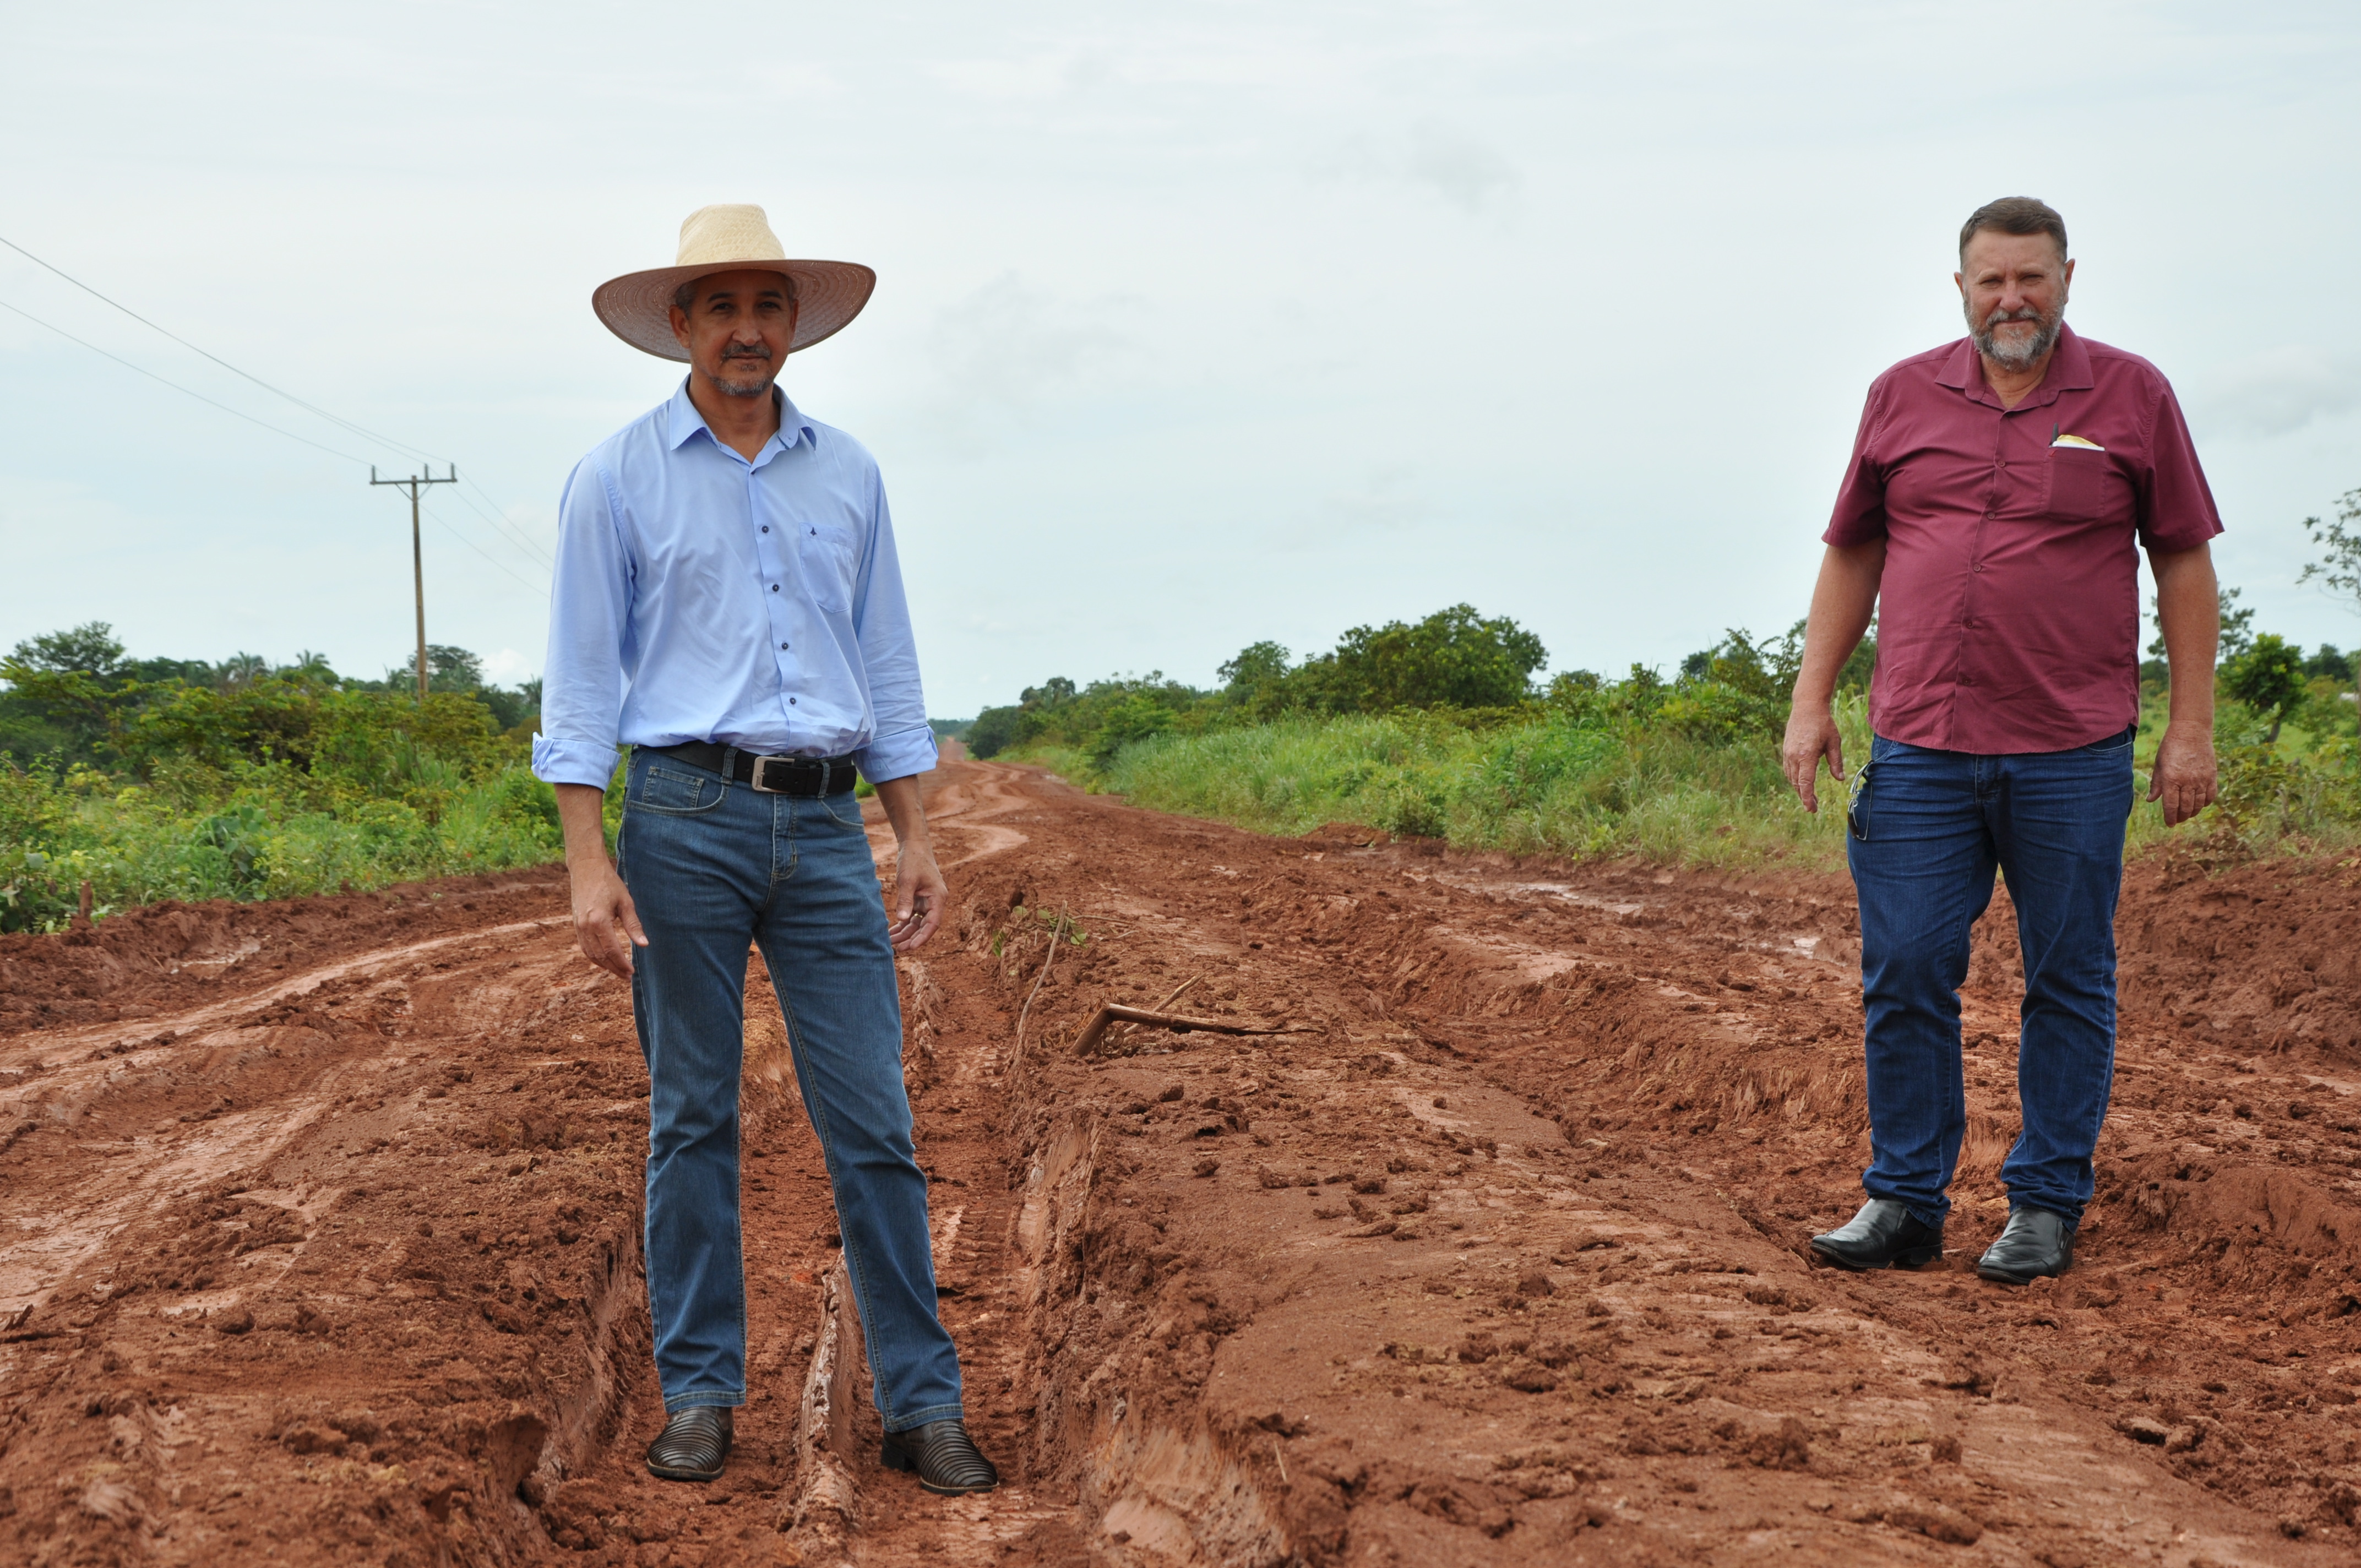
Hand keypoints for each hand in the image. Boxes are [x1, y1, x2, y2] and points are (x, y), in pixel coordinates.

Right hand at [570, 859, 647, 977]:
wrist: (586, 869)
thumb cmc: (609, 883)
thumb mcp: (626, 902)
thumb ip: (634, 925)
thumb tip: (644, 945)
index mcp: (599, 921)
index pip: (611, 950)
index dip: (622, 963)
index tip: (632, 972)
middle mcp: (585, 927)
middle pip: (600, 956)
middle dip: (614, 968)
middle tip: (627, 976)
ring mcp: (578, 927)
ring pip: (591, 954)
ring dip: (604, 965)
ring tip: (618, 971)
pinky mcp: (576, 925)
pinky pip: (585, 947)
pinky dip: (595, 957)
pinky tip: (605, 960)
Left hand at [887, 840, 947, 951]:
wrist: (914, 846)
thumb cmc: (913, 860)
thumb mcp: (907, 880)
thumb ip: (905, 900)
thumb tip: (901, 919)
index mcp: (938, 898)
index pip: (933, 923)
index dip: (923, 937)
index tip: (911, 947)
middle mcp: (935, 902)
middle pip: (924, 926)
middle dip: (912, 938)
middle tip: (898, 949)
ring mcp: (927, 902)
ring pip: (917, 923)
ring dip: (905, 933)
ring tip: (891, 943)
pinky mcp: (918, 900)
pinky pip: (911, 916)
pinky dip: (902, 924)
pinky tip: (891, 932)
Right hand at [1781, 704, 1846, 812]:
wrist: (1806, 707)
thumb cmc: (1823, 723)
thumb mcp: (1834, 742)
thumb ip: (1836, 762)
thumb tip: (1840, 779)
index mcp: (1806, 755)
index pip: (1805, 783)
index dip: (1807, 798)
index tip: (1811, 809)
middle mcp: (1793, 756)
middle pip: (1797, 783)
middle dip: (1805, 797)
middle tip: (1814, 808)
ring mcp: (1787, 753)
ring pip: (1791, 778)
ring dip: (1799, 789)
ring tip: (1810, 797)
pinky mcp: (1786, 750)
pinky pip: (1788, 770)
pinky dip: (1795, 779)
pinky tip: (1802, 782)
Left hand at [2148, 721, 2218, 826]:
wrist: (2191, 732)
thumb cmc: (2170, 747)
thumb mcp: (2159, 765)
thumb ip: (2156, 784)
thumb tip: (2150, 800)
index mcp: (2171, 779)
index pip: (2170, 806)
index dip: (2170, 817)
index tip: (2169, 824)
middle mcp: (2187, 781)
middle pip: (2185, 807)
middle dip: (2181, 817)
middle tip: (2178, 820)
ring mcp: (2201, 779)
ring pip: (2198, 804)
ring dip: (2193, 812)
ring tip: (2188, 814)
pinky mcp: (2212, 775)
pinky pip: (2210, 795)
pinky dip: (2205, 803)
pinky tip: (2200, 804)